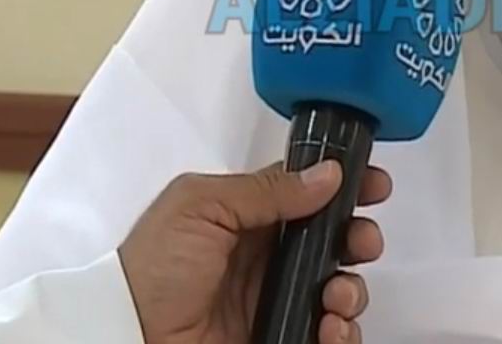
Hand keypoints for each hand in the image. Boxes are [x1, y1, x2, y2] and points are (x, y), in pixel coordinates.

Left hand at [119, 159, 390, 343]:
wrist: (128, 336)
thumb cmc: (149, 271)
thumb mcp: (200, 206)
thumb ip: (264, 188)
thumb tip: (324, 174)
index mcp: (247, 218)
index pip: (308, 194)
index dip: (344, 186)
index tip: (372, 184)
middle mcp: (265, 259)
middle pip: (333, 242)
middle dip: (358, 238)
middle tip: (361, 242)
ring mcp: (274, 303)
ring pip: (339, 290)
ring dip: (353, 289)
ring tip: (337, 296)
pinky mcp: (279, 337)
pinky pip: (328, 336)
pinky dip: (342, 332)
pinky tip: (329, 326)